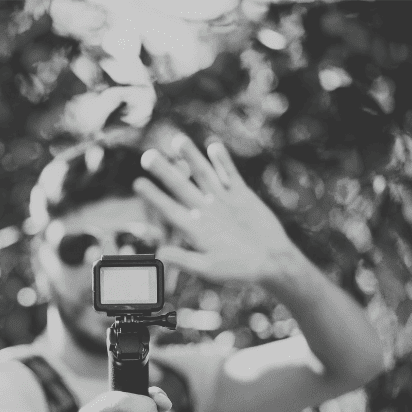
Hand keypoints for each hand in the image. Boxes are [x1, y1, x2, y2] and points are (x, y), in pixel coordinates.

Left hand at [133, 136, 299, 284]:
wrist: (273, 262)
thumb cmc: (241, 271)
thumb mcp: (210, 268)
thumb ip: (185, 260)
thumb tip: (159, 255)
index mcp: (195, 229)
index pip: (170, 209)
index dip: (154, 197)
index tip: (138, 184)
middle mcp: (205, 211)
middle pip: (181, 186)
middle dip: (165, 171)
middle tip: (147, 156)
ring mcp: (222, 200)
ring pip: (203, 174)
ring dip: (191, 158)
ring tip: (177, 141)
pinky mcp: (241, 194)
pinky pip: (230, 174)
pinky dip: (222, 161)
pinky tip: (212, 147)